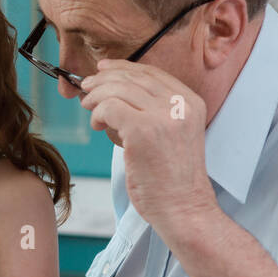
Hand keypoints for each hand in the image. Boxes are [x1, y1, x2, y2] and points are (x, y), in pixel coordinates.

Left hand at [79, 59, 217, 232]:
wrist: (183, 209)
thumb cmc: (171, 179)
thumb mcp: (172, 134)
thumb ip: (153, 111)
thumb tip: (116, 91)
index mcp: (191, 102)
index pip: (152, 72)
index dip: (123, 67)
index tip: (103, 69)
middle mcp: (180, 104)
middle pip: (133, 77)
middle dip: (104, 79)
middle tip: (86, 88)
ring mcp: (163, 116)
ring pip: (117, 89)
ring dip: (96, 96)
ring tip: (88, 108)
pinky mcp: (143, 131)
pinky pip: (109, 107)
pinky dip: (97, 113)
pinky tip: (97, 125)